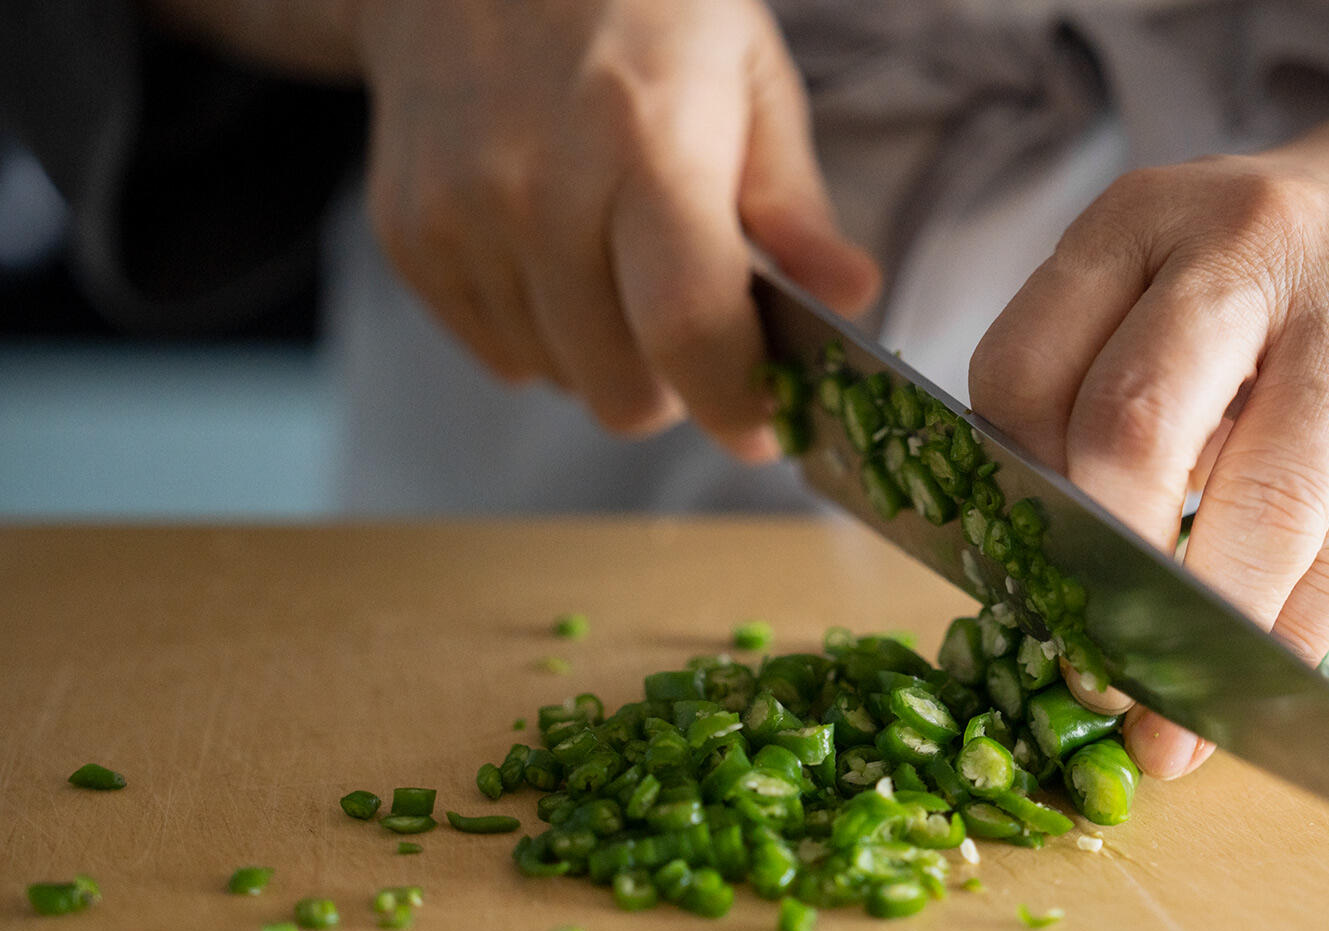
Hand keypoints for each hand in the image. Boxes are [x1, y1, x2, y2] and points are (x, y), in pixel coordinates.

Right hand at [355, 0, 878, 458]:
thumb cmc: (636, 9)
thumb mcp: (745, 73)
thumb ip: (795, 202)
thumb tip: (854, 296)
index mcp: (645, 141)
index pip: (686, 325)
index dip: (733, 400)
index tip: (765, 426)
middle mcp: (538, 187)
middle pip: (620, 389)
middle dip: (677, 387)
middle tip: (697, 329)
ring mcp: (460, 218)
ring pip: (562, 382)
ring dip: (608, 357)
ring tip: (618, 264)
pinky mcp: (410, 240)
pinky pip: (501, 356)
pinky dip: (546, 335)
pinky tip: (558, 254)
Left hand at [969, 130, 1328, 778]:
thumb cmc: (1284, 278)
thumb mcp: (1172, 281)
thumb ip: (1101, 388)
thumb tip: (1039, 582)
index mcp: (1140, 216)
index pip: (1026, 372)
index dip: (1011, 497)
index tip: (1018, 581)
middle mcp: (1251, 241)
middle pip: (1134, 433)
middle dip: (1103, 576)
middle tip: (1089, 667)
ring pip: (1263, 509)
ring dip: (1205, 635)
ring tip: (1170, 718)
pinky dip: (1295, 635)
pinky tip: (1256, 682)